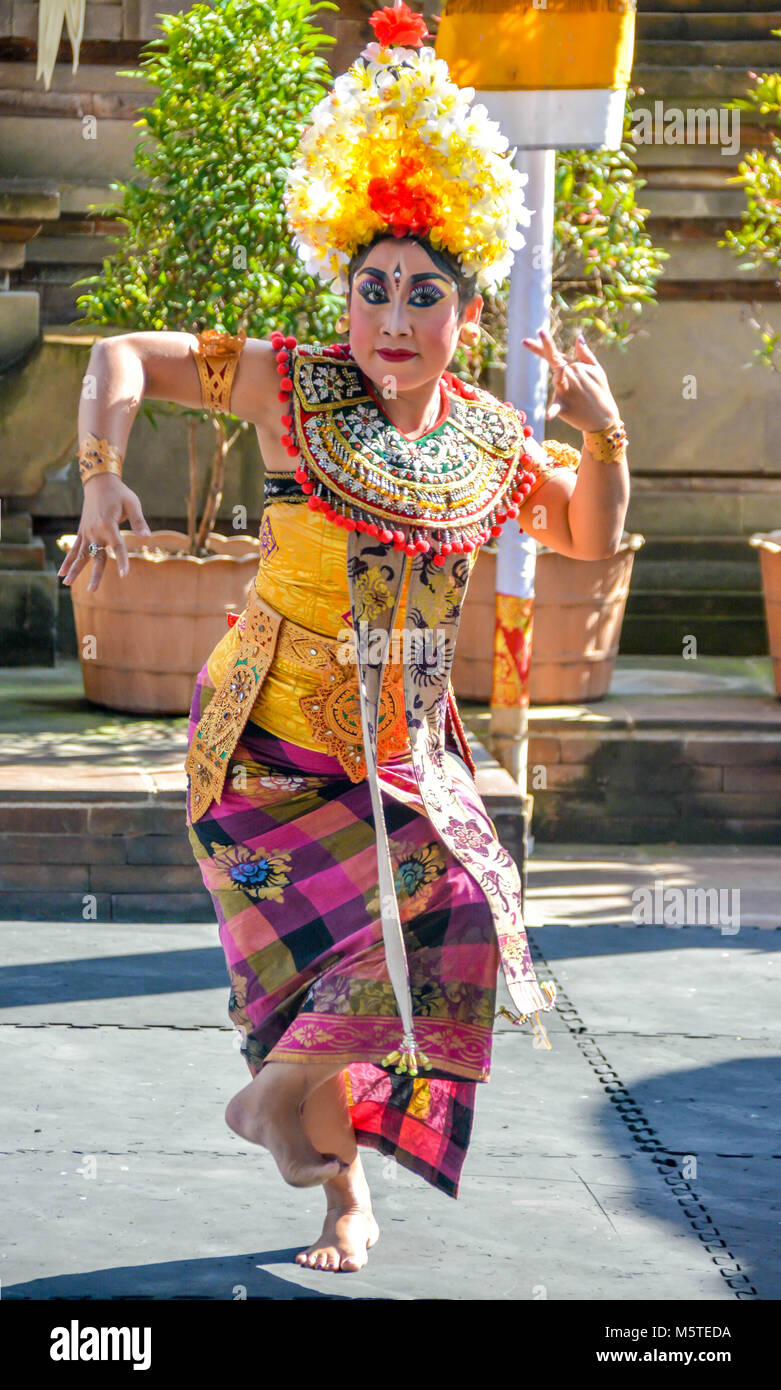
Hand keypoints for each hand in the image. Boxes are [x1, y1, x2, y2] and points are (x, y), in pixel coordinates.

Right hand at [57, 475, 152, 591]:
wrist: (99, 482)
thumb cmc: (119, 493)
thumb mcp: (133, 504)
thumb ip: (139, 522)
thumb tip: (147, 538)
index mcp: (108, 524)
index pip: (117, 546)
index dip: (122, 560)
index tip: (124, 574)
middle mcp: (95, 530)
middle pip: (96, 556)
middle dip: (95, 574)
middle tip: (93, 590)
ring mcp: (86, 532)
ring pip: (80, 554)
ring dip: (74, 569)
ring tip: (66, 584)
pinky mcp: (82, 531)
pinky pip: (74, 548)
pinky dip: (67, 560)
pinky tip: (62, 573)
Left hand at [521, 327, 620, 431]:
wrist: (604, 418)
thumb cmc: (599, 392)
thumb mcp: (596, 370)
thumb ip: (585, 355)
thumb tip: (578, 337)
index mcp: (574, 367)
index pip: (556, 353)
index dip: (544, 343)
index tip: (539, 331)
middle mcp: (570, 375)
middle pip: (553, 361)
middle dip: (542, 348)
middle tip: (525, 341)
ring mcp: (567, 391)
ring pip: (558, 378)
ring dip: (558, 375)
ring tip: (559, 369)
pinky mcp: (565, 407)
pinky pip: (556, 407)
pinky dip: (552, 411)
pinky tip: (548, 415)